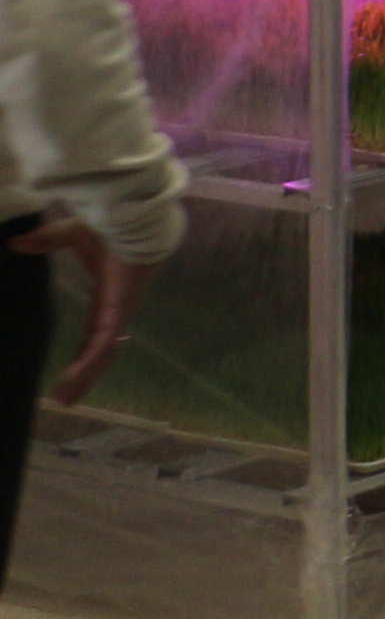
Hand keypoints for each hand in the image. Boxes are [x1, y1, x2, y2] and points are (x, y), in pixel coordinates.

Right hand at [11, 213, 141, 404]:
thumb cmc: (112, 226)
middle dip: (83, 376)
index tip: (69, 375)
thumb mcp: (71, 235)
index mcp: (106, 300)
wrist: (134, 218)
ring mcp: (118, 313)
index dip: (83, 356)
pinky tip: (77, 379)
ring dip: (84, 377)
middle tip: (64, 400)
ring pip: (102, 354)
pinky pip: (104, 342)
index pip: (93, 336)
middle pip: (98, 353)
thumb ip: (46, 241)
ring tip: (66, 399)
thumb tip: (15, 243)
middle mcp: (114, 312)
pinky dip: (91, 361)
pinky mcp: (118, 310)